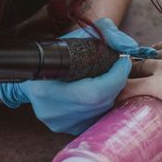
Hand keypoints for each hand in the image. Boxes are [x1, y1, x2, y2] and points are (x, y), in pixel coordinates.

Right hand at [0, 18, 143, 134]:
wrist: (32, 73)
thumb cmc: (55, 53)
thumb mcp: (76, 36)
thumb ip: (105, 32)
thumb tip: (128, 46)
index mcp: (47, 89)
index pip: (95, 93)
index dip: (116, 76)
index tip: (124, 61)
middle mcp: (53, 111)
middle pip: (101, 103)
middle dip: (116, 84)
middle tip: (119, 68)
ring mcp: (60, 123)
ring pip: (102, 112)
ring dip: (112, 94)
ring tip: (109, 78)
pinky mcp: (67, 129)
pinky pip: (96, 118)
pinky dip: (103, 104)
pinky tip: (99, 92)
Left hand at [119, 26, 161, 135]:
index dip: (154, 56)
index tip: (148, 63)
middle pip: (145, 57)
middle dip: (133, 66)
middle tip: (122, 77)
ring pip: (134, 69)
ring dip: (121, 77)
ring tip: (109, 87)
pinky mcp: (161, 86)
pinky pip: (130, 88)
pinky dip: (118, 93)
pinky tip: (108, 100)